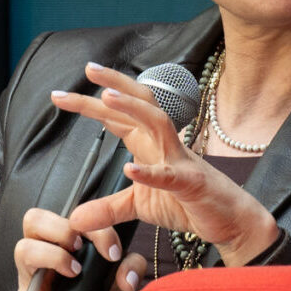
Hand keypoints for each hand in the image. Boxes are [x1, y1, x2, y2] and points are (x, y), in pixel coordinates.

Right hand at [0, 203, 145, 290]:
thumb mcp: (110, 277)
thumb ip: (128, 268)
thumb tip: (129, 277)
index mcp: (57, 239)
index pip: (67, 215)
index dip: (93, 225)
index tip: (113, 249)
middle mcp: (38, 253)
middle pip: (33, 219)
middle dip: (61, 228)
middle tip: (80, 247)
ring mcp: (28, 280)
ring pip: (24, 250)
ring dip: (55, 257)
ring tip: (77, 271)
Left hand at [51, 62, 279, 267]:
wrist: (230, 221)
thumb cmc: (187, 203)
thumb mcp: (139, 207)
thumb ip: (107, 209)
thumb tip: (74, 219)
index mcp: (149, 144)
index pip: (118, 116)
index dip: (91, 103)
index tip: (61, 95)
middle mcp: (164, 143)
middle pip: (140, 103)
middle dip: (114, 84)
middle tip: (88, 69)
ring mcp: (180, 160)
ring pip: (157, 123)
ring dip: (132, 108)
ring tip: (106, 97)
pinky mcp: (191, 184)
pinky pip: (170, 175)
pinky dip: (150, 173)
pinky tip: (130, 170)